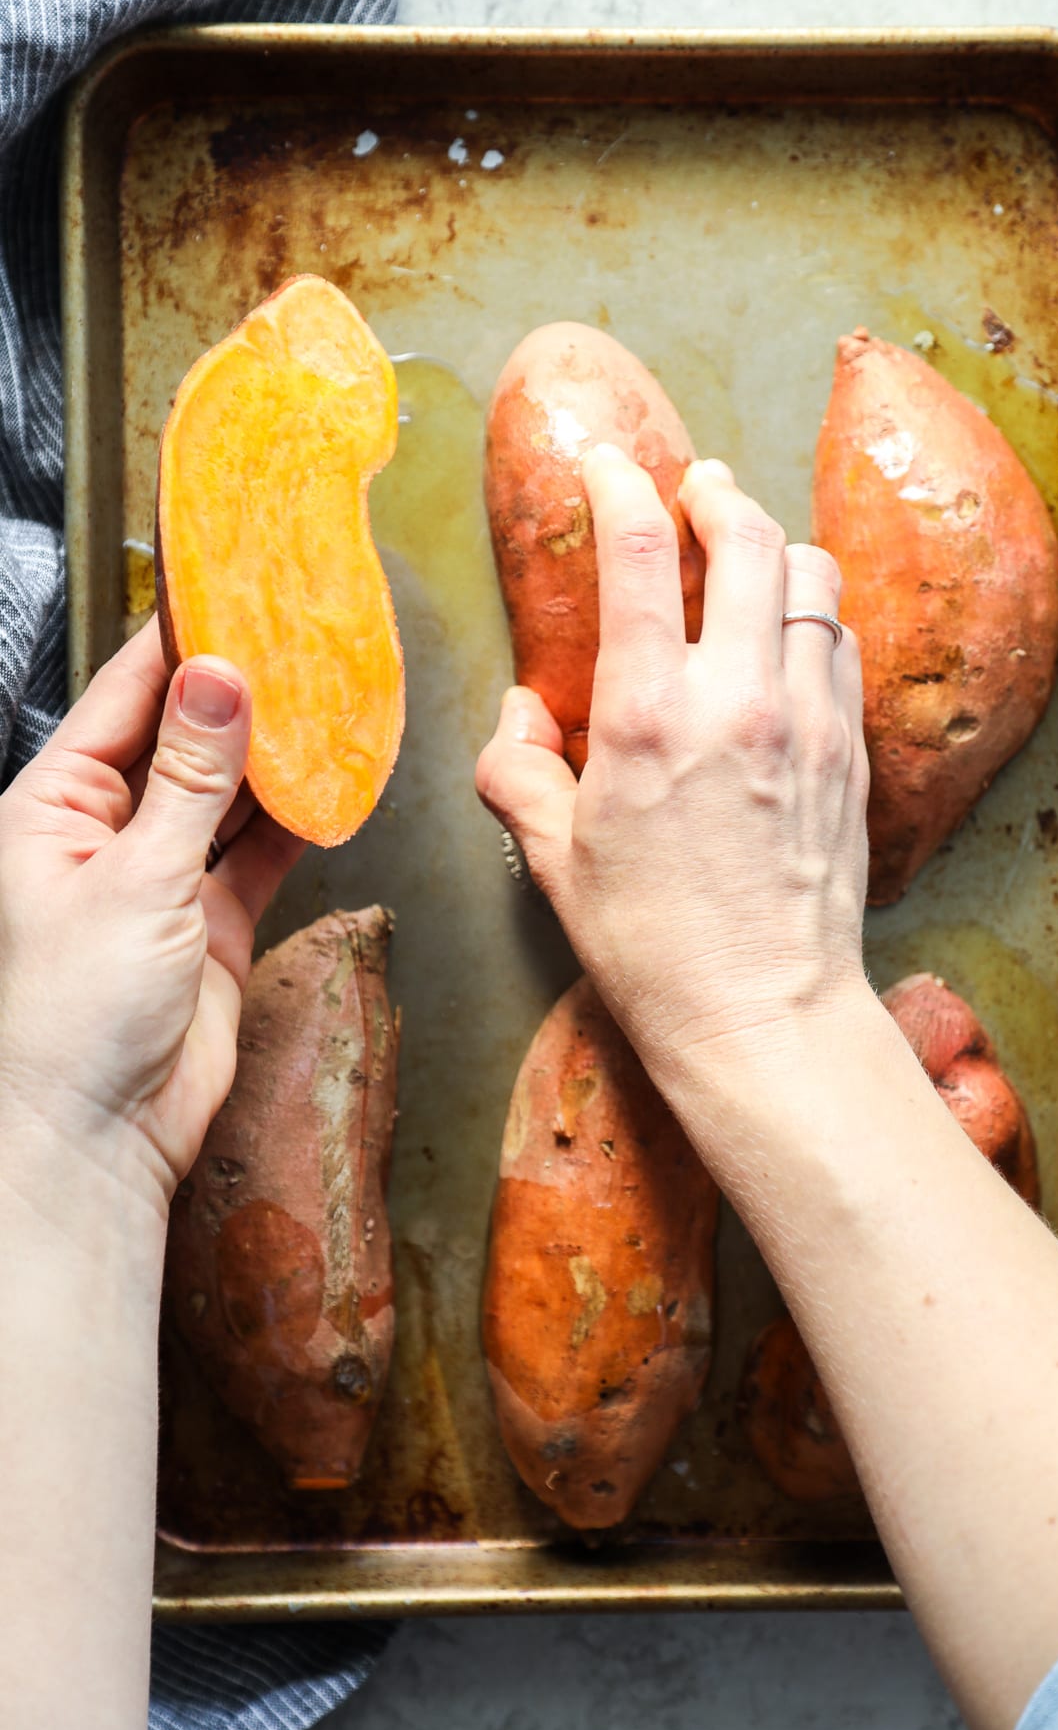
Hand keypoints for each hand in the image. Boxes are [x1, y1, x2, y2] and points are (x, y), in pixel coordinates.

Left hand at [0, 620, 303, 1220]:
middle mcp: (105, 831)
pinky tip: (332, 788)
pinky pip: (259, 855)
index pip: (125, 696)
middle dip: (242, 694)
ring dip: (276, 758)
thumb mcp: (136, 877)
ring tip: (333, 702)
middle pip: (182, 738)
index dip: (183, 642)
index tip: (240, 590)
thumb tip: (220, 677)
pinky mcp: (209, 923)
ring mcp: (160, 877)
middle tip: (307, 639)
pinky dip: (296, 826)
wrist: (99, 1139)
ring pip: (228, 794)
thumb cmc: (74, 1016)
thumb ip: (190, 777)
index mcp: (53, 805)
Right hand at [476, 447, 870, 1088]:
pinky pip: (841, 642)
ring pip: (812, 576)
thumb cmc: (652, 947)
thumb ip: (518, 768)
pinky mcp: (850, 750)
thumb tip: (519, 713)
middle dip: (714, 491)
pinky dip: (812, 614)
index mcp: (649, 717)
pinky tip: (785, 636)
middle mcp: (739, 699)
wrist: (765, 1014)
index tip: (611, 468)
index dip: (623, 487)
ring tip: (744, 556)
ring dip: (773, 547)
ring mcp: (809, 719)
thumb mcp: (554, 859)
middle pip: (747, 534)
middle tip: (692, 488)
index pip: (643, 553)